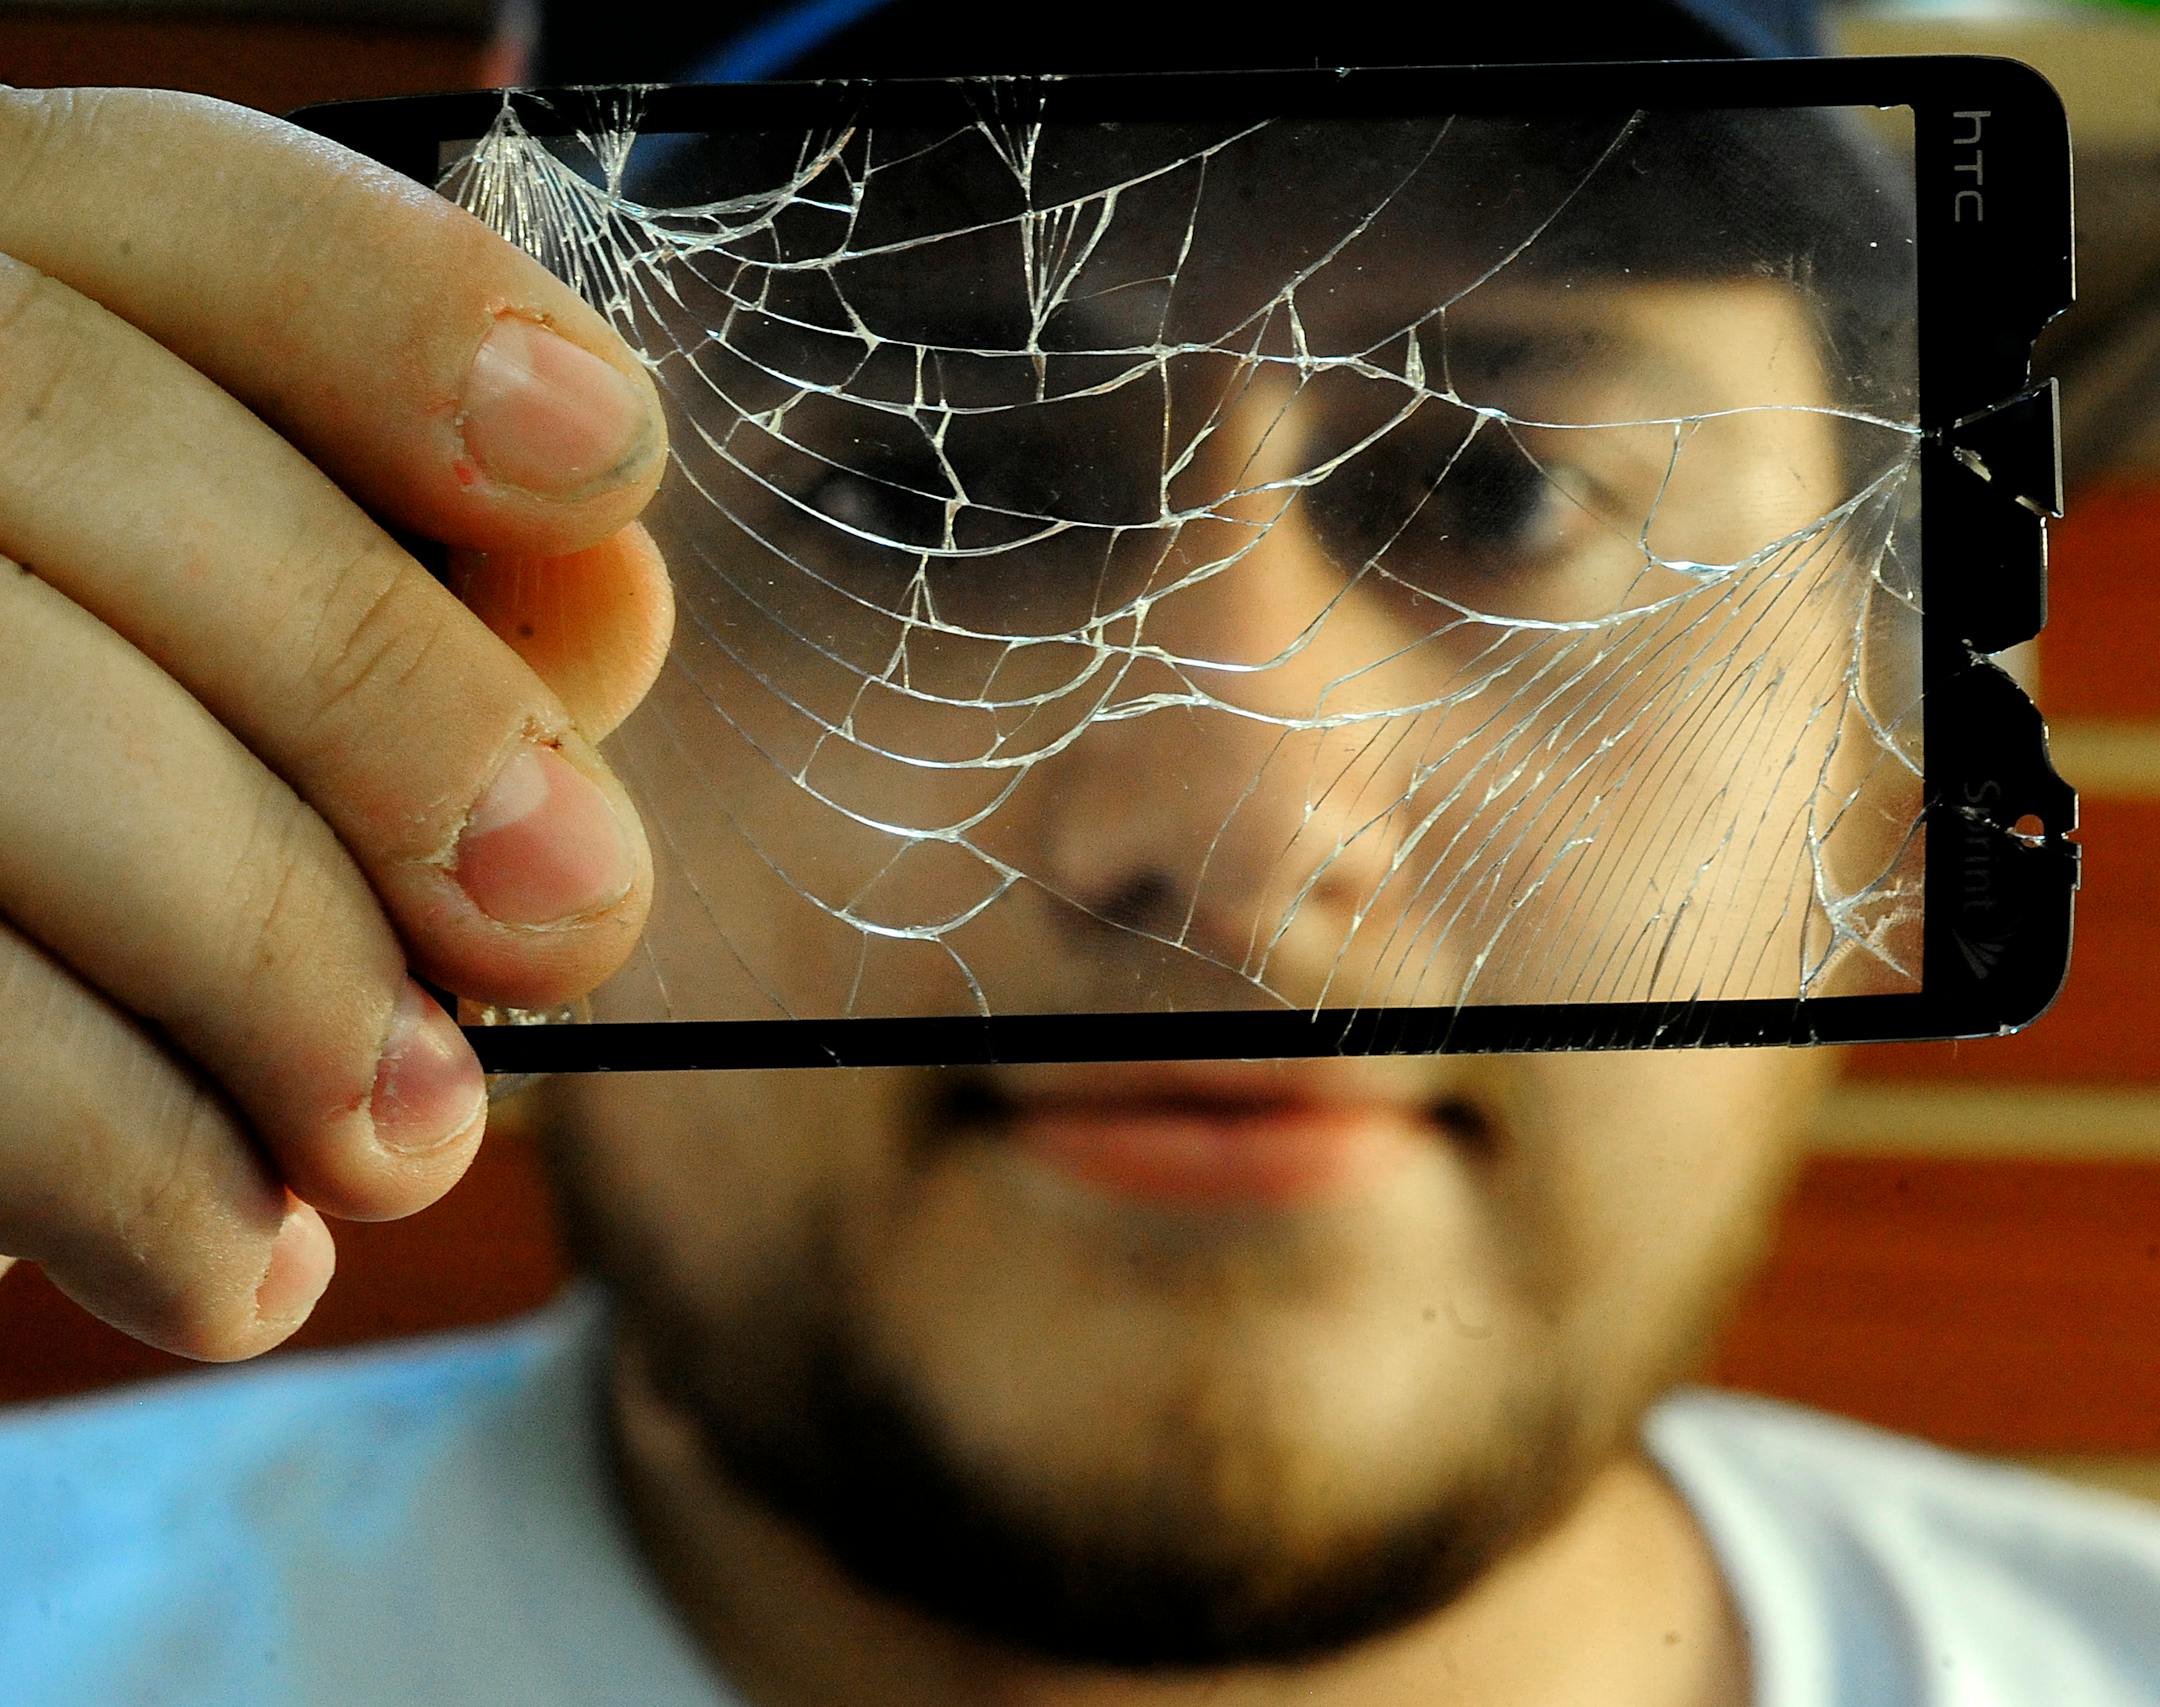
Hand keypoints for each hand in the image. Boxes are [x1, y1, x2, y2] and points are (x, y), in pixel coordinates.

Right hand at [0, 88, 675, 1360]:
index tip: (606, 472)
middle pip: (76, 441)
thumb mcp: (283, 668)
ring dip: (268, 962)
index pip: (176, 204)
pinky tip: (241, 1260)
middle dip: (385, 697)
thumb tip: (606, 601)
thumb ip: (433, 605)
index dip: (401, 320)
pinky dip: (109, 1160)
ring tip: (413, 1137)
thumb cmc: (138, 806)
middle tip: (580, 915)